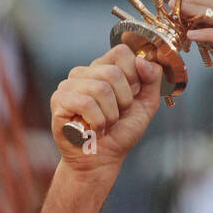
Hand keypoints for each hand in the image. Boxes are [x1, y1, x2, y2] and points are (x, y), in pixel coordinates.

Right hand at [49, 44, 162, 174]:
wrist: (102, 160)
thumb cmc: (120, 133)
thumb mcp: (146, 104)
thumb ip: (152, 79)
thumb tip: (143, 61)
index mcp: (103, 68)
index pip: (121, 52)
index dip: (133, 77)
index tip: (130, 98)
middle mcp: (84, 73)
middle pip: (113, 72)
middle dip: (123, 101)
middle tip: (115, 116)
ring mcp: (69, 85)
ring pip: (101, 88)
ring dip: (110, 115)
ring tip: (104, 124)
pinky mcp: (59, 100)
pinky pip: (86, 103)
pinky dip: (97, 122)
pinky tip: (93, 129)